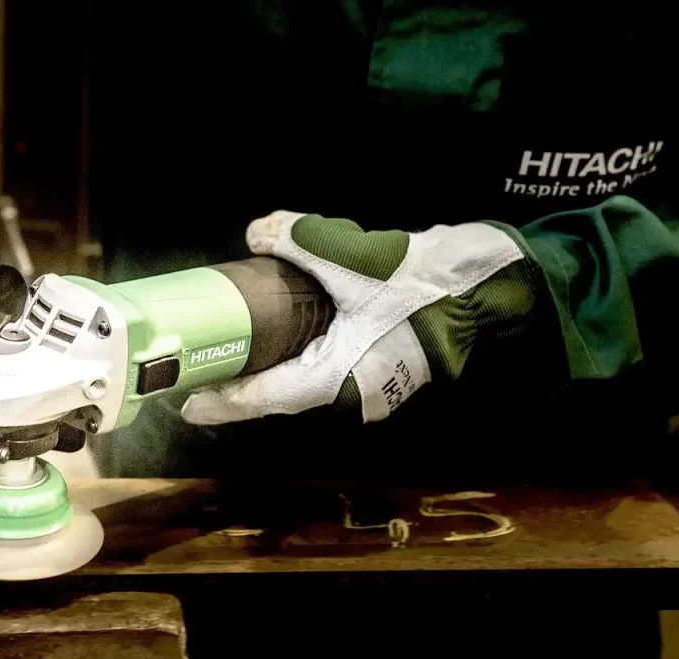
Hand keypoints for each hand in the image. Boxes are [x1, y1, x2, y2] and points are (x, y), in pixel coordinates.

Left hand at [181, 210, 538, 423]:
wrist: (492, 284)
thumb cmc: (425, 282)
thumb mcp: (356, 255)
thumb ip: (300, 240)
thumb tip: (257, 233)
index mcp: (339, 377)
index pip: (265, 399)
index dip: (223, 403)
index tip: (186, 404)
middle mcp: (350, 389)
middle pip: (279, 394)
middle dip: (239, 385)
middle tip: (198, 374)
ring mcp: (367, 378)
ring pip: (302, 379)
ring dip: (268, 368)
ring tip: (230, 354)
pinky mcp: (379, 362)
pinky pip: (323, 363)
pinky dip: (295, 353)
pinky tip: (278, 333)